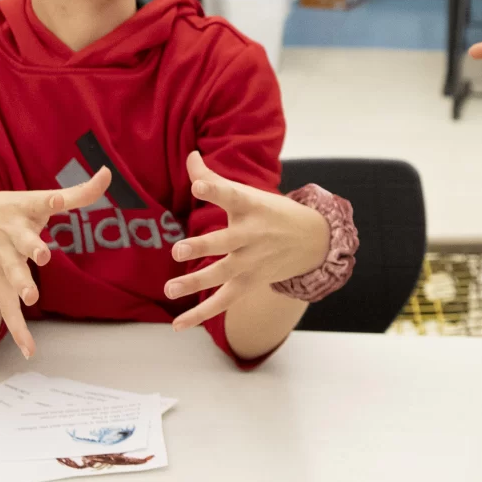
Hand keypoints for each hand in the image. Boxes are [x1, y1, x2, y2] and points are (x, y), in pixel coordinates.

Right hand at [0, 167, 109, 359]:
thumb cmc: (10, 209)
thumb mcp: (38, 197)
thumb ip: (79, 193)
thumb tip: (108, 173)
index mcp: (25, 210)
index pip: (41, 203)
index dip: (50, 202)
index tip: (55, 200)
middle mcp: (12, 235)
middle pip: (23, 242)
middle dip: (32, 248)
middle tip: (41, 255)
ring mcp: (3, 259)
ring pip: (11, 274)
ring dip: (20, 285)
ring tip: (31, 298)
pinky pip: (7, 308)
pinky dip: (18, 330)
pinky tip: (29, 350)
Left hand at [165, 151, 329, 331]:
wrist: (311, 240)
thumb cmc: (268, 211)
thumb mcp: (246, 192)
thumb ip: (212, 177)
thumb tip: (189, 156)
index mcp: (250, 206)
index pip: (231, 196)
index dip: (214, 190)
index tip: (198, 185)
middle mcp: (251, 235)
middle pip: (224, 241)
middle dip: (202, 247)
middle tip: (178, 250)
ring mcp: (251, 262)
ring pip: (222, 274)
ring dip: (196, 283)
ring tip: (169, 289)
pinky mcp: (249, 283)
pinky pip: (223, 302)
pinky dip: (200, 314)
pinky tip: (177, 325)